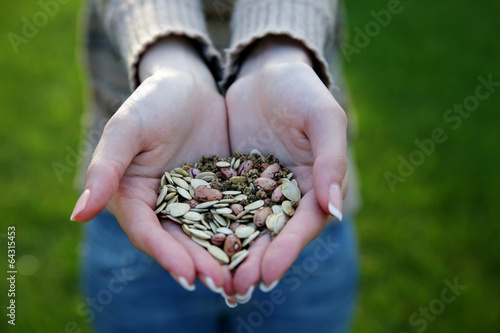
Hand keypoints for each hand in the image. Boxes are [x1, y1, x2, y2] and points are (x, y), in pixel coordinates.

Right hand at [70, 37, 231, 293]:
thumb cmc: (152, 102)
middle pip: (179, 241)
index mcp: (133, 197)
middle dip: (200, 265)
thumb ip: (105, 169)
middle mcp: (162, 206)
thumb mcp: (127, 130)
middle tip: (224, 286)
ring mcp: (193, 202)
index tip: (187, 276)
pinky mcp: (220, 193)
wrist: (188, 86)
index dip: (165, 255)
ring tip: (243, 279)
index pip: (148, 232)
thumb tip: (77, 214)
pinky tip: (262, 247)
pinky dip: (243, 232)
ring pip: (207, 235)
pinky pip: (231, 215)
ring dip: (223, 258)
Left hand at [225, 36, 347, 301]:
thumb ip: (331, 161)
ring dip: (232, 254)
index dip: (287, 250)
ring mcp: (258, 190)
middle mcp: (287, 195)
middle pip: (273, 235)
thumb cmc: (302, 91)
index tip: (268, 274)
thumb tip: (335, 210)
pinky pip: (221, 206)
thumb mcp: (323, 118)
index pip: (303, 225)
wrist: (266, 72)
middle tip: (237, 288)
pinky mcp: (232, 182)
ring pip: (245, 227)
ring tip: (215, 280)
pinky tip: (194, 244)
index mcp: (316, 186)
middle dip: (256, 262)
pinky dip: (211, 226)